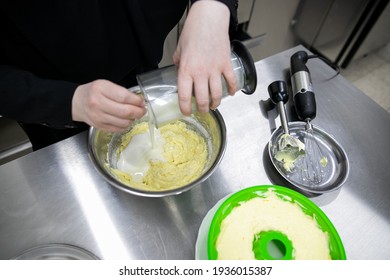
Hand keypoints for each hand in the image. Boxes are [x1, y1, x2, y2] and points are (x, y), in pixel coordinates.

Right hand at [72, 79, 145, 131]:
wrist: (77, 102)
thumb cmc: (94, 92)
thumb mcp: (105, 85)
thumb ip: (121, 92)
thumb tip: (139, 101)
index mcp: (101, 89)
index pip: (124, 97)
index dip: (136, 101)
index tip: (142, 102)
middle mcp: (98, 103)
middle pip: (125, 111)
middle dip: (138, 112)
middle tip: (142, 110)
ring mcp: (98, 117)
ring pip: (123, 122)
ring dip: (132, 119)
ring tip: (133, 115)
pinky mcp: (99, 126)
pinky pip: (118, 129)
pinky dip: (125, 125)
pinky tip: (125, 120)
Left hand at [173, 0, 236, 114]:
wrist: (209, 18)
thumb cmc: (193, 31)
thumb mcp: (179, 48)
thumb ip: (178, 63)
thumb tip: (179, 70)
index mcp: (186, 69)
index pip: (184, 95)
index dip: (184, 108)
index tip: (186, 112)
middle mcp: (200, 72)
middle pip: (202, 98)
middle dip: (202, 109)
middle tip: (202, 111)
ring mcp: (215, 69)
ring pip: (217, 93)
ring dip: (216, 103)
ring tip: (214, 106)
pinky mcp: (226, 64)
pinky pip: (231, 81)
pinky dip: (232, 89)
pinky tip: (231, 93)